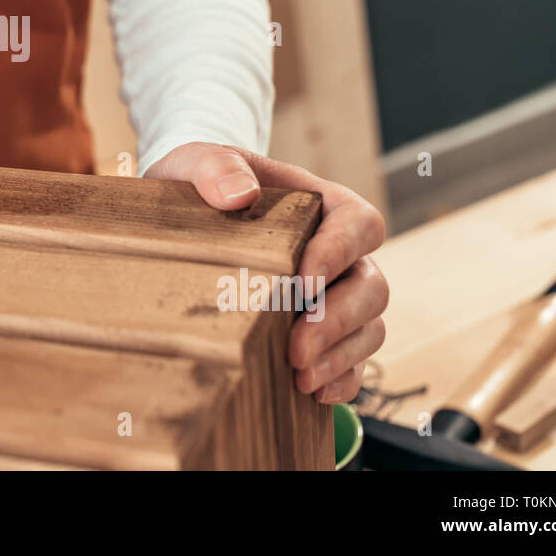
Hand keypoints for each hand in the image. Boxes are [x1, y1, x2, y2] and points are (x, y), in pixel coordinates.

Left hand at [146, 141, 388, 403]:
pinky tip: (315, 393)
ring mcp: (334, 294)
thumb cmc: (200, 183)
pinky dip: (342, 378)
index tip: (302, 283)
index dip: (340, 254)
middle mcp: (339, 252)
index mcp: (322, 204)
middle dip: (338, 320)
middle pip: (371, 285)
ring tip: (300, 376)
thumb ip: (216, 168)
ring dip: (341, 356)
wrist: (184, 210)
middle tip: (297, 348)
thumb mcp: (196, 162)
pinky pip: (352, 360)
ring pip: (369, 327)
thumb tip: (239, 195)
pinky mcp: (321, 331)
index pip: (358, 224)